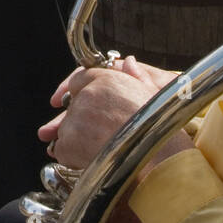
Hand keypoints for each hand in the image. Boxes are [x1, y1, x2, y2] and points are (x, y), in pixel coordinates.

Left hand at [38, 56, 180, 169]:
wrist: (158, 157)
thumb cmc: (160, 128)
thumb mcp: (153, 94)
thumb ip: (137, 76)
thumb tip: (129, 61)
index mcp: (106, 78)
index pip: (79, 79)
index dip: (74, 91)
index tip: (62, 99)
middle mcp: (87, 94)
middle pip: (72, 106)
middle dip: (74, 121)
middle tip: (73, 133)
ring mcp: (76, 118)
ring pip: (66, 129)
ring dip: (75, 140)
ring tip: (95, 151)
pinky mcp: (70, 141)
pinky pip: (61, 150)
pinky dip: (70, 157)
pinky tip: (88, 160)